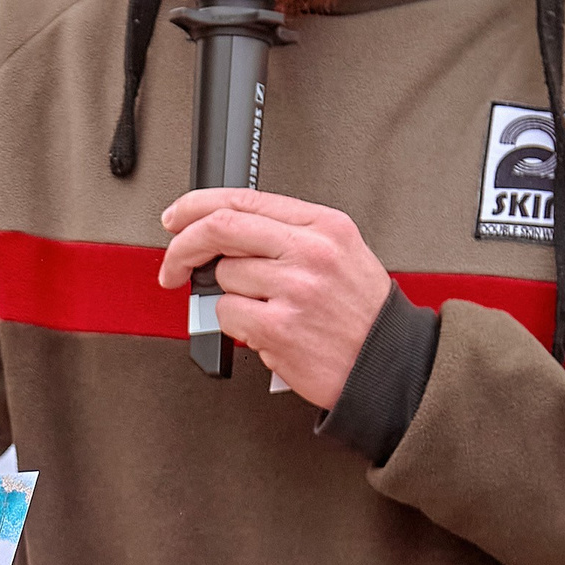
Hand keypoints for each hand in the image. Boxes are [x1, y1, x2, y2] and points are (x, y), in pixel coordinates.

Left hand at [158, 189, 392, 407]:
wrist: (390, 365)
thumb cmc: (363, 316)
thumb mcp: (340, 253)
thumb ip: (287, 235)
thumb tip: (225, 232)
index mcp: (324, 226)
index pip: (243, 199)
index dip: (196, 206)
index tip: (177, 218)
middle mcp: (310, 252)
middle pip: (220, 228)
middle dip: (182, 246)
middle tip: (173, 264)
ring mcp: (294, 289)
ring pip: (223, 278)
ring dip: (229, 298)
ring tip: (264, 310)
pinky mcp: (279, 327)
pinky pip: (227, 316)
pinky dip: (236, 327)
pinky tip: (266, 331)